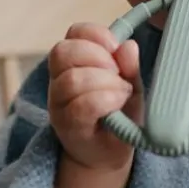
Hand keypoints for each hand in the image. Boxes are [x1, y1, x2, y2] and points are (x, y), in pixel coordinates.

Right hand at [48, 23, 142, 171]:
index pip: (74, 33)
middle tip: (118, 75)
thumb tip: (128, 46)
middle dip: (98, 58)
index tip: (116, 49)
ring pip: (71, 80)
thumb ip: (130, 67)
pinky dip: (105, 100)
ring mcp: (59, 104)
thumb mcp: (130, 86)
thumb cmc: (119, 115)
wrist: (109, 154)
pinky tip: (118, 105)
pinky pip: (81, 106)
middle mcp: (58, 80)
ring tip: (122, 93)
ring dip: (105, 82)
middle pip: (63, 52)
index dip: (96, 35)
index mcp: (73, 63)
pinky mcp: (67, 127)